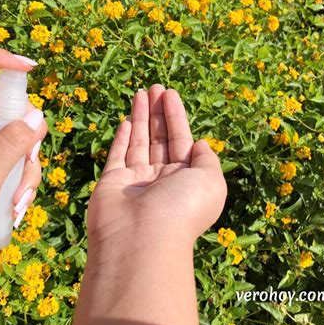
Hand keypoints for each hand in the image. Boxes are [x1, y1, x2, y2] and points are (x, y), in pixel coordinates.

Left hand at [0, 48, 46, 252]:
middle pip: (9, 105)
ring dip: (27, 165)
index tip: (30, 69)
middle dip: (29, 135)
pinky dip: (22, 176)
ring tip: (17, 198)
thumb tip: (37, 117)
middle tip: (27, 164)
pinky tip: (15, 203)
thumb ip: (11, 144)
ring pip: (18, 134)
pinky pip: (14, 155)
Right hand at [73, 85, 226, 324]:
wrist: (141, 238)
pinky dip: (121, 138)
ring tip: (141, 91)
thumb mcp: (211, 181)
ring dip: (140, 117)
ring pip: (139, 142)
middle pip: (160, 138)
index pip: (182, 141)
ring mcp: (136, 181)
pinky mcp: (112, 182)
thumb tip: (200, 145)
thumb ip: (208, 159)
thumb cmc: (181, 207)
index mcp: (186, 180)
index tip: (170, 92)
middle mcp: (162, 179)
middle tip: (156, 86)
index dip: (177, 116)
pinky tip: (125, 121)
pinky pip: (118, 155)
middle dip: (158, 112)